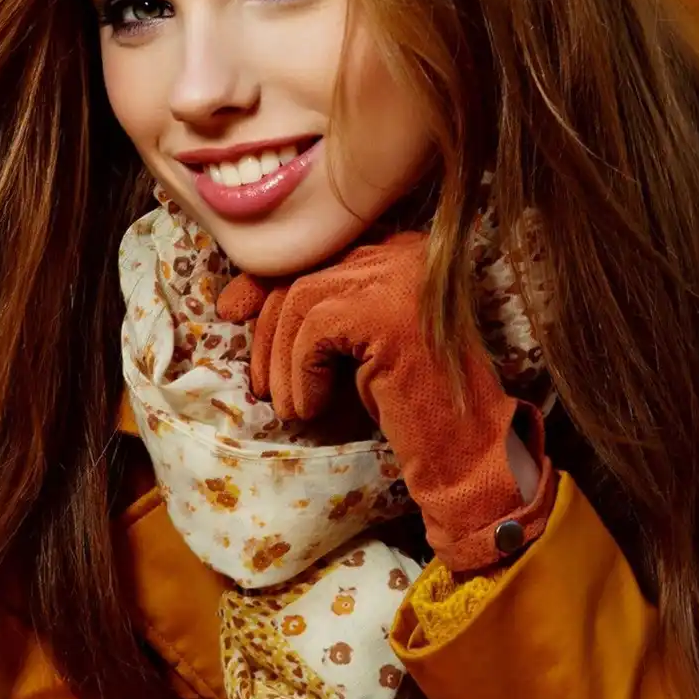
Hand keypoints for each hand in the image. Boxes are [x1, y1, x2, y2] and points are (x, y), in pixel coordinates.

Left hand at [215, 233, 557, 572]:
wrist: (466, 449)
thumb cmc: (408, 401)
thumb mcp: (352, 345)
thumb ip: (314, 312)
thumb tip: (235, 298)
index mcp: (400, 250)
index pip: (315, 252)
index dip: (264, 282)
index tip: (232, 311)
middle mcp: (403, 251)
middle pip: (302, 273)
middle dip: (266, 329)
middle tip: (258, 382)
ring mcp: (399, 276)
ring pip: (300, 302)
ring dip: (281, 361)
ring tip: (290, 407)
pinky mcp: (386, 310)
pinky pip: (314, 333)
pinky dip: (301, 374)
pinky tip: (313, 407)